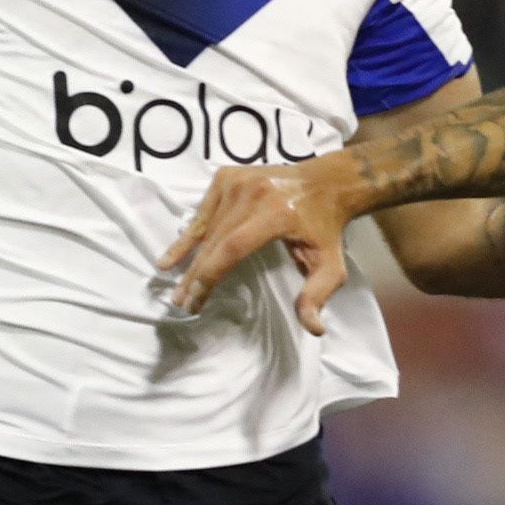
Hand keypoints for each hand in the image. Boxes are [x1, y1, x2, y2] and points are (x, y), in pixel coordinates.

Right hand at [160, 150, 370, 332]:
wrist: (327, 181)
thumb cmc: (326, 227)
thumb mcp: (331, 264)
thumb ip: (318, 295)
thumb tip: (314, 329)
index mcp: (277, 214)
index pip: (233, 248)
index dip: (211, 275)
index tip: (197, 300)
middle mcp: (253, 193)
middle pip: (215, 239)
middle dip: (196, 273)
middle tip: (181, 300)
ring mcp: (238, 180)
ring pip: (207, 225)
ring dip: (188, 255)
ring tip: (172, 281)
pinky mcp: (228, 175)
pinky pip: (205, 210)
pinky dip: (192, 232)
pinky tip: (175, 253)